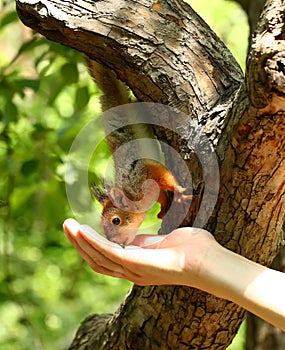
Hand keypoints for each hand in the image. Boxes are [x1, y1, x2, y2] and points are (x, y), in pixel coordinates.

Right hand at [63, 218, 218, 286]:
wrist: (211, 261)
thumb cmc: (195, 249)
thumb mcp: (165, 241)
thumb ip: (148, 241)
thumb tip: (136, 238)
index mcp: (138, 264)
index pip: (107, 257)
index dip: (91, 244)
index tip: (81, 228)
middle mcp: (132, 271)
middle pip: (97, 259)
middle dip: (80, 243)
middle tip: (67, 225)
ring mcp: (134, 270)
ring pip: (98, 257)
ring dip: (80, 242)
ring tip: (67, 226)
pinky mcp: (137, 265)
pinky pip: (109, 253)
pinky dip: (92, 242)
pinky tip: (82, 231)